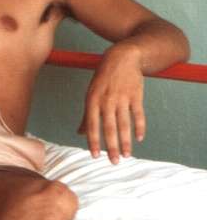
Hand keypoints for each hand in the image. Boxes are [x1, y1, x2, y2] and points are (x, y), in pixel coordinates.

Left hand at [78, 45, 145, 163]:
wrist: (122, 57)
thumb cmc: (103, 79)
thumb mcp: (91, 94)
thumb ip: (87, 116)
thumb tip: (80, 134)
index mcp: (92, 101)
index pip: (92, 125)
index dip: (93, 141)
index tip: (95, 156)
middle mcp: (107, 100)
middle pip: (109, 127)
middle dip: (111, 146)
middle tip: (113, 162)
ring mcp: (122, 97)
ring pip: (124, 123)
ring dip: (126, 141)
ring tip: (126, 155)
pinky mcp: (136, 95)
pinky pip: (138, 114)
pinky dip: (140, 126)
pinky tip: (139, 138)